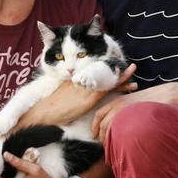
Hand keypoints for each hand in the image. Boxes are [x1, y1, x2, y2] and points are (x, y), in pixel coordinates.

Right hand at [16, 64, 137, 127]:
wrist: (45, 112)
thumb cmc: (52, 108)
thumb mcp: (64, 96)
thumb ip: (73, 94)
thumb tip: (76, 102)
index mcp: (77, 78)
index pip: (94, 71)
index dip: (106, 68)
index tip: (114, 65)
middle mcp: (83, 80)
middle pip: (102, 72)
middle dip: (115, 68)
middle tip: (129, 65)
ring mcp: (87, 87)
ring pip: (107, 78)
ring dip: (121, 75)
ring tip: (133, 71)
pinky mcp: (90, 97)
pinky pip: (108, 89)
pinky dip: (119, 85)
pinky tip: (128, 83)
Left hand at [91, 82, 177, 141]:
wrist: (168, 95)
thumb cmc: (154, 99)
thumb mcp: (135, 101)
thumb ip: (126, 110)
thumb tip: (122, 122)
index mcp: (118, 100)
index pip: (99, 114)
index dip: (95, 126)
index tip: (94, 136)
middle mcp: (118, 105)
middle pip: (103, 125)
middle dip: (102, 137)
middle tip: (105, 147)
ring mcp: (125, 112)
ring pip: (110, 130)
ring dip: (109, 141)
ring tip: (113, 150)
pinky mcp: (133, 118)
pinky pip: (121, 133)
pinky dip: (118, 141)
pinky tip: (122, 148)